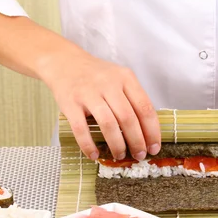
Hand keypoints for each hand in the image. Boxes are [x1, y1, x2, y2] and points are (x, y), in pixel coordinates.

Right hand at [40, 51, 160, 160]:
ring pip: (108, 124)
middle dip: (137, 141)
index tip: (154, 147)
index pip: (145, 108)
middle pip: (128, 118)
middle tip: (139, 155)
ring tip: (120, 155)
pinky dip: (89, 145)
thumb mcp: (119, 79)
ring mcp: (88, 93)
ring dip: (117, 145)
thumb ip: (133, 99)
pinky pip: (81, 129)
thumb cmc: (97, 76)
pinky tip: (94, 155)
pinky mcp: (70, 103)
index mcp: (125, 78)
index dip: (152, 131)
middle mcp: (108, 84)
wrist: (64, 62)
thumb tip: (148, 132)